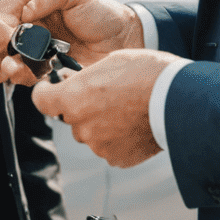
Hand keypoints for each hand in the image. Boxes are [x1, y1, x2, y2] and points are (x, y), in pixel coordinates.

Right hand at [0, 0, 142, 85]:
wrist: (124, 43)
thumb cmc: (104, 13)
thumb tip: (26, 11)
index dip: (6, 10)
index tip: (3, 24)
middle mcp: (39, 21)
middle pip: (9, 27)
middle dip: (2, 39)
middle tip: (2, 49)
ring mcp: (41, 44)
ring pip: (15, 51)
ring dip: (9, 59)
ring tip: (9, 66)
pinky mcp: (47, 65)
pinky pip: (28, 69)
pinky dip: (22, 73)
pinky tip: (22, 74)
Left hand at [29, 49, 176, 168]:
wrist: (179, 100)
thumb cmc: (146, 74)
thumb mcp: (109, 62)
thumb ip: (84, 76)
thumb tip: (70, 79)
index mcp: (73, 98)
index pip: (41, 100)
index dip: (47, 92)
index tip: (54, 88)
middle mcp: (82, 125)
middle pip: (70, 117)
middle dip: (81, 106)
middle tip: (104, 95)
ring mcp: (99, 145)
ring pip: (91, 133)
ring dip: (100, 123)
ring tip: (125, 109)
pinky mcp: (118, 158)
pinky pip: (109, 147)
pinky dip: (116, 138)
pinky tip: (133, 124)